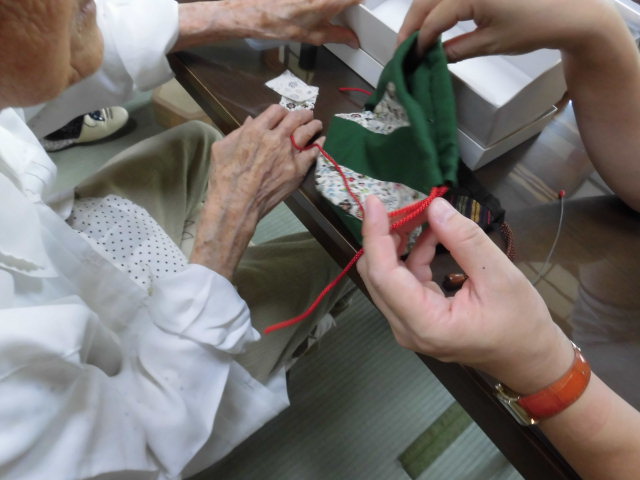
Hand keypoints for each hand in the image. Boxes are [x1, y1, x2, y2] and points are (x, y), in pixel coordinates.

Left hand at [175, 0, 359, 50]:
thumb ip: (338, 36)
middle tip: (349, 10)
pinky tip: (306, 8)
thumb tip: (353, 40)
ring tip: (323, 12)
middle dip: (347, 5)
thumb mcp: (312, 36)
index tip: (365, 6)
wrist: (249, 12)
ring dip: (332, 5)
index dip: (364, 2)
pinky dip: (318, 3)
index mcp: (330, 2)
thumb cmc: (277, 24)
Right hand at [190, 105, 321, 278]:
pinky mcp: (297, 170)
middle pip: (295, 118)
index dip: (282, 110)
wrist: (237, 203)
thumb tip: (251, 121)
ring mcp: (289, 154)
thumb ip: (238, 132)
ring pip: (307, 132)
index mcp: (256, 130)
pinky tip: (321, 141)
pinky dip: (318, 144)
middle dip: (302, 114)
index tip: (285, 114)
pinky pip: (313, 153)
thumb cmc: (224, 177)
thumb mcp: (222, 148)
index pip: (276, 111)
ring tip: (316, 124)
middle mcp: (276, 138)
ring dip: (313, 125)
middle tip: (307, 114)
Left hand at [357, 195, 573, 393]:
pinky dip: (410, 257)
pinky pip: (401, 283)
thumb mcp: (499, 276)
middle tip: (404, 204)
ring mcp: (408, 326)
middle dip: (384, 236)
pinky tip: (428, 236)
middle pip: (377, 276)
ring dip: (396, 244)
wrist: (528, 357)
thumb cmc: (520, 323)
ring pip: (385, 278)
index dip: (375, 236)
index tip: (374, 202)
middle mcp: (407, 329)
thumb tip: (435, 207)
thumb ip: (465, 240)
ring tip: (418, 214)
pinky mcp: (415, 320)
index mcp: (426, 324)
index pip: (384, 275)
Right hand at [397, 0, 613, 58]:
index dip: (419, 39)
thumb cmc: (536, 26)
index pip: (434, 18)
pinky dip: (439, 6)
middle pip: (427, 0)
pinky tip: (435, 21)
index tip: (411, 57)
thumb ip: (456, 50)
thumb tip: (434, 56)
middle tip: (404, 46)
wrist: (569, 13)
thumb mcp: (490, 43)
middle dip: (413, 23)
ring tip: (416, 35)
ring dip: (423, 12)